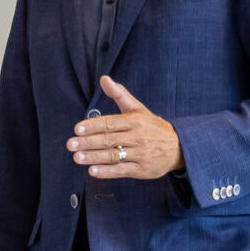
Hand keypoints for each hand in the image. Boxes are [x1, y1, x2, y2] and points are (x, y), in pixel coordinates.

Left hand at [68, 76, 183, 179]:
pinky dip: (107, 172)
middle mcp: (138, 137)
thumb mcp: (138, 108)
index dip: (93, 126)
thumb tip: (104, 79)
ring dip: (94, 157)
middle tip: (71, 144)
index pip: (110, 123)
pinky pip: (122, 171)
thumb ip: (119, 94)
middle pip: (109, 139)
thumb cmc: (152, 127)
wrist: (178, 147)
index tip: (77, 129)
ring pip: (114, 156)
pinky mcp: (142, 169)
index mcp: (135, 120)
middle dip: (88, 142)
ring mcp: (141, 154)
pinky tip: (93, 171)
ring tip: (77, 157)